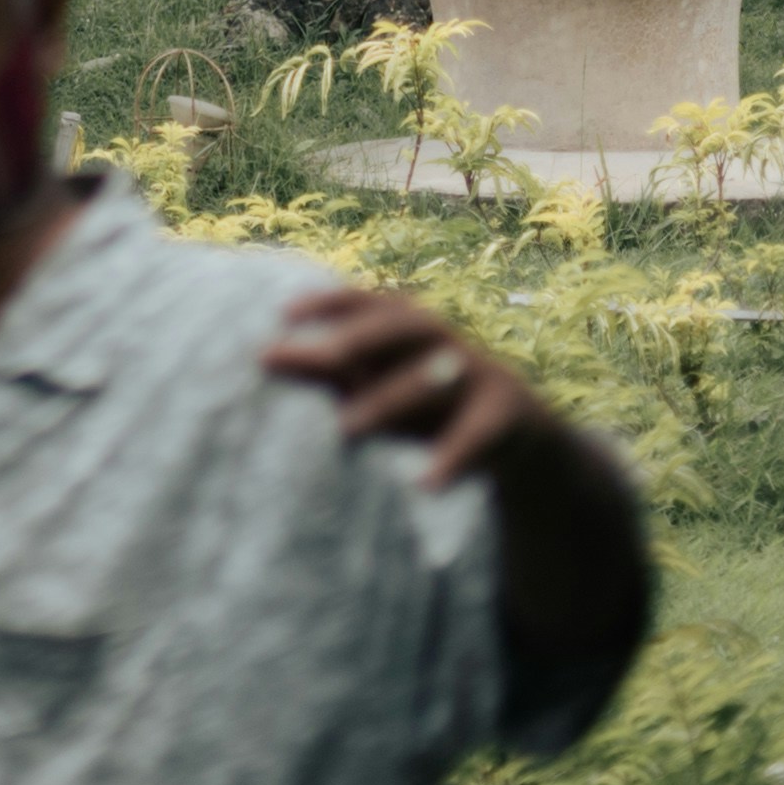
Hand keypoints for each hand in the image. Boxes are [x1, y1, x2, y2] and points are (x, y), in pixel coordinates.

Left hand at [263, 285, 543, 489]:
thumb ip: (331, 369)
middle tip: (319, 359)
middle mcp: (444, 341)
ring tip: (346, 427)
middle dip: (360, 339)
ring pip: (435, 377)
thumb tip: (264, 356)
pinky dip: (452, 457)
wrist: (518, 433)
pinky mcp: (507, 417)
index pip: (370, 301)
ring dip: (391, 398)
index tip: (284, 313)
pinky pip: (478, 435)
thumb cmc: (428, 401)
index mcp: (411, 326)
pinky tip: (425, 483)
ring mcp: (478, 375)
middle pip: (403, 328)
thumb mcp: (384, 381)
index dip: (330, 301)